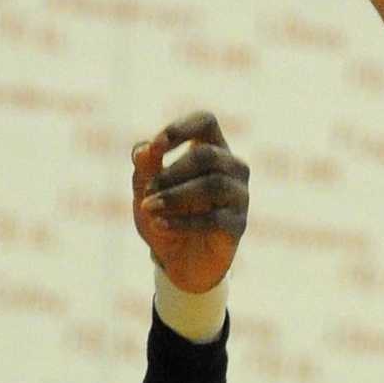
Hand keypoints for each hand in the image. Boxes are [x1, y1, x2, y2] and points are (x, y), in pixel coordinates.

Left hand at [132, 111, 249, 294]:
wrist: (179, 261)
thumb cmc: (164, 215)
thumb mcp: (145, 191)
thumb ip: (144, 168)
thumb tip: (144, 149)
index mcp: (211, 149)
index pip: (206, 122)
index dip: (181, 129)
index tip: (156, 147)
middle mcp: (231, 167)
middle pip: (207, 155)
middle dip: (171, 172)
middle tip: (147, 191)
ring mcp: (239, 195)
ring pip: (214, 184)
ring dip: (175, 195)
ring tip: (149, 208)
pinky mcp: (238, 224)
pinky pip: (216, 218)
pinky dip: (183, 221)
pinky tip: (160, 225)